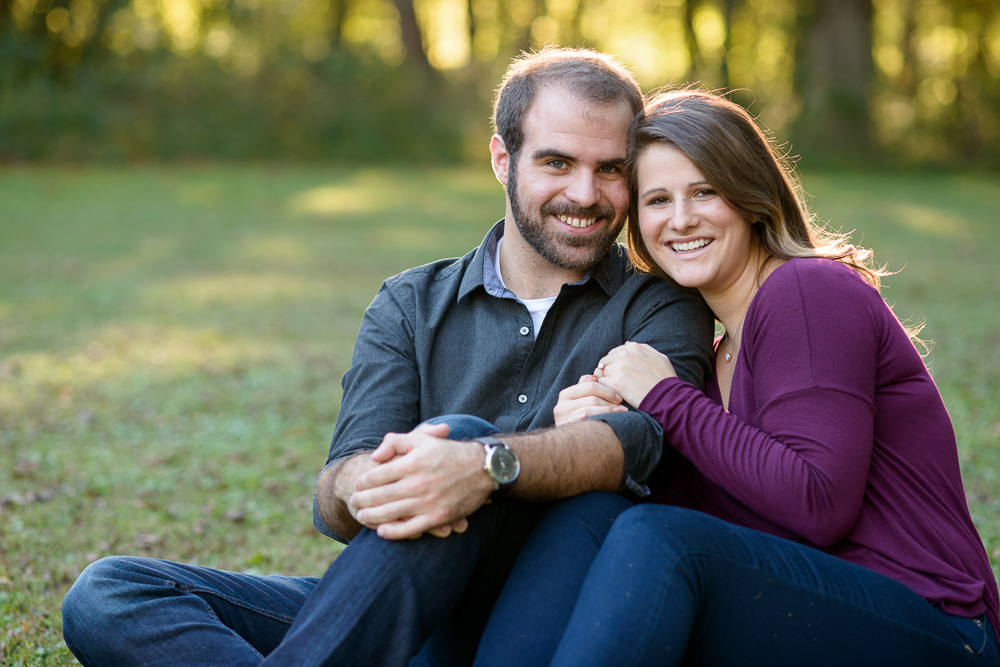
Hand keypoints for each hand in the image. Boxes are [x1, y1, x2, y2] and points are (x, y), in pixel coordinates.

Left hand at [350, 426, 492, 539]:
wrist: (482, 468)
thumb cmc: (449, 452)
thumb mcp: (422, 439)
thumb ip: (395, 442)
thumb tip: (375, 457)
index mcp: (412, 463)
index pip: (377, 475)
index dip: (363, 481)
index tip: (358, 485)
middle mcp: (418, 483)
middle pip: (379, 496)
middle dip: (361, 500)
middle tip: (353, 502)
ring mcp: (427, 502)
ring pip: (390, 514)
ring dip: (371, 516)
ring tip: (361, 516)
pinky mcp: (438, 517)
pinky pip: (409, 529)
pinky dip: (393, 532)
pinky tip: (382, 531)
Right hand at [553, 374, 627, 425]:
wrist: (567, 442)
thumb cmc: (577, 416)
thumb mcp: (579, 399)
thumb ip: (585, 386)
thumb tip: (594, 377)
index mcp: (565, 394)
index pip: (590, 386)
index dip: (607, 391)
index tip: (619, 398)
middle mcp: (561, 406)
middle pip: (592, 399)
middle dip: (610, 403)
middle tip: (622, 408)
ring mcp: (563, 420)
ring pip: (591, 411)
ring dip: (608, 412)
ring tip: (620, 414)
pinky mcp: (568, 431)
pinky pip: (586, 424)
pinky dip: (599, 421)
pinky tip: (609, 422)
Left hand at [596, 341, 676, 407]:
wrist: (668, 397)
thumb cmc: (665, 379)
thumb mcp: (659, 357)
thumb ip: (643, 348)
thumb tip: (627, 344)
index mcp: (633, 347)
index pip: (614, 352)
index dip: (615, 363)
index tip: (620, 372)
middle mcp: (624, 355)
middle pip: (606, 361)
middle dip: (610, 370)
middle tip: (617, 382)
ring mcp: (618, 368)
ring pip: (602, 372)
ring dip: (607, 380)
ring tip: (616, 388)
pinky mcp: (615, 383)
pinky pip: (601, 383)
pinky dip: (605, 388)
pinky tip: (614, 393)